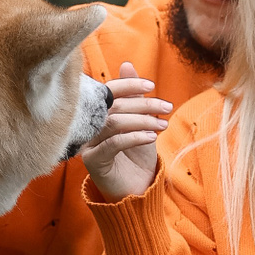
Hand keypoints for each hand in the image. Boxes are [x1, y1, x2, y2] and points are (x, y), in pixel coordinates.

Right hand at [79, 62, 170, 200]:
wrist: (136, 190)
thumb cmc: (137, 155)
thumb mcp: (140, 122)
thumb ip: (133, 97)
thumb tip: (127, 64)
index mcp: (97, 114)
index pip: (108, 92)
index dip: (128, 85)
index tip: (152, 85)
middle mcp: (88, 127)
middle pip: (113, 107)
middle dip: (143, 104)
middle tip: (167, 107)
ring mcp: (88, 144)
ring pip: (114, 123)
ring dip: (142, 121)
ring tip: (162, 125)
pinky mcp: (93, 161)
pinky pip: (113, 143)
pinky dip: (134, 137)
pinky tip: (150, 137)